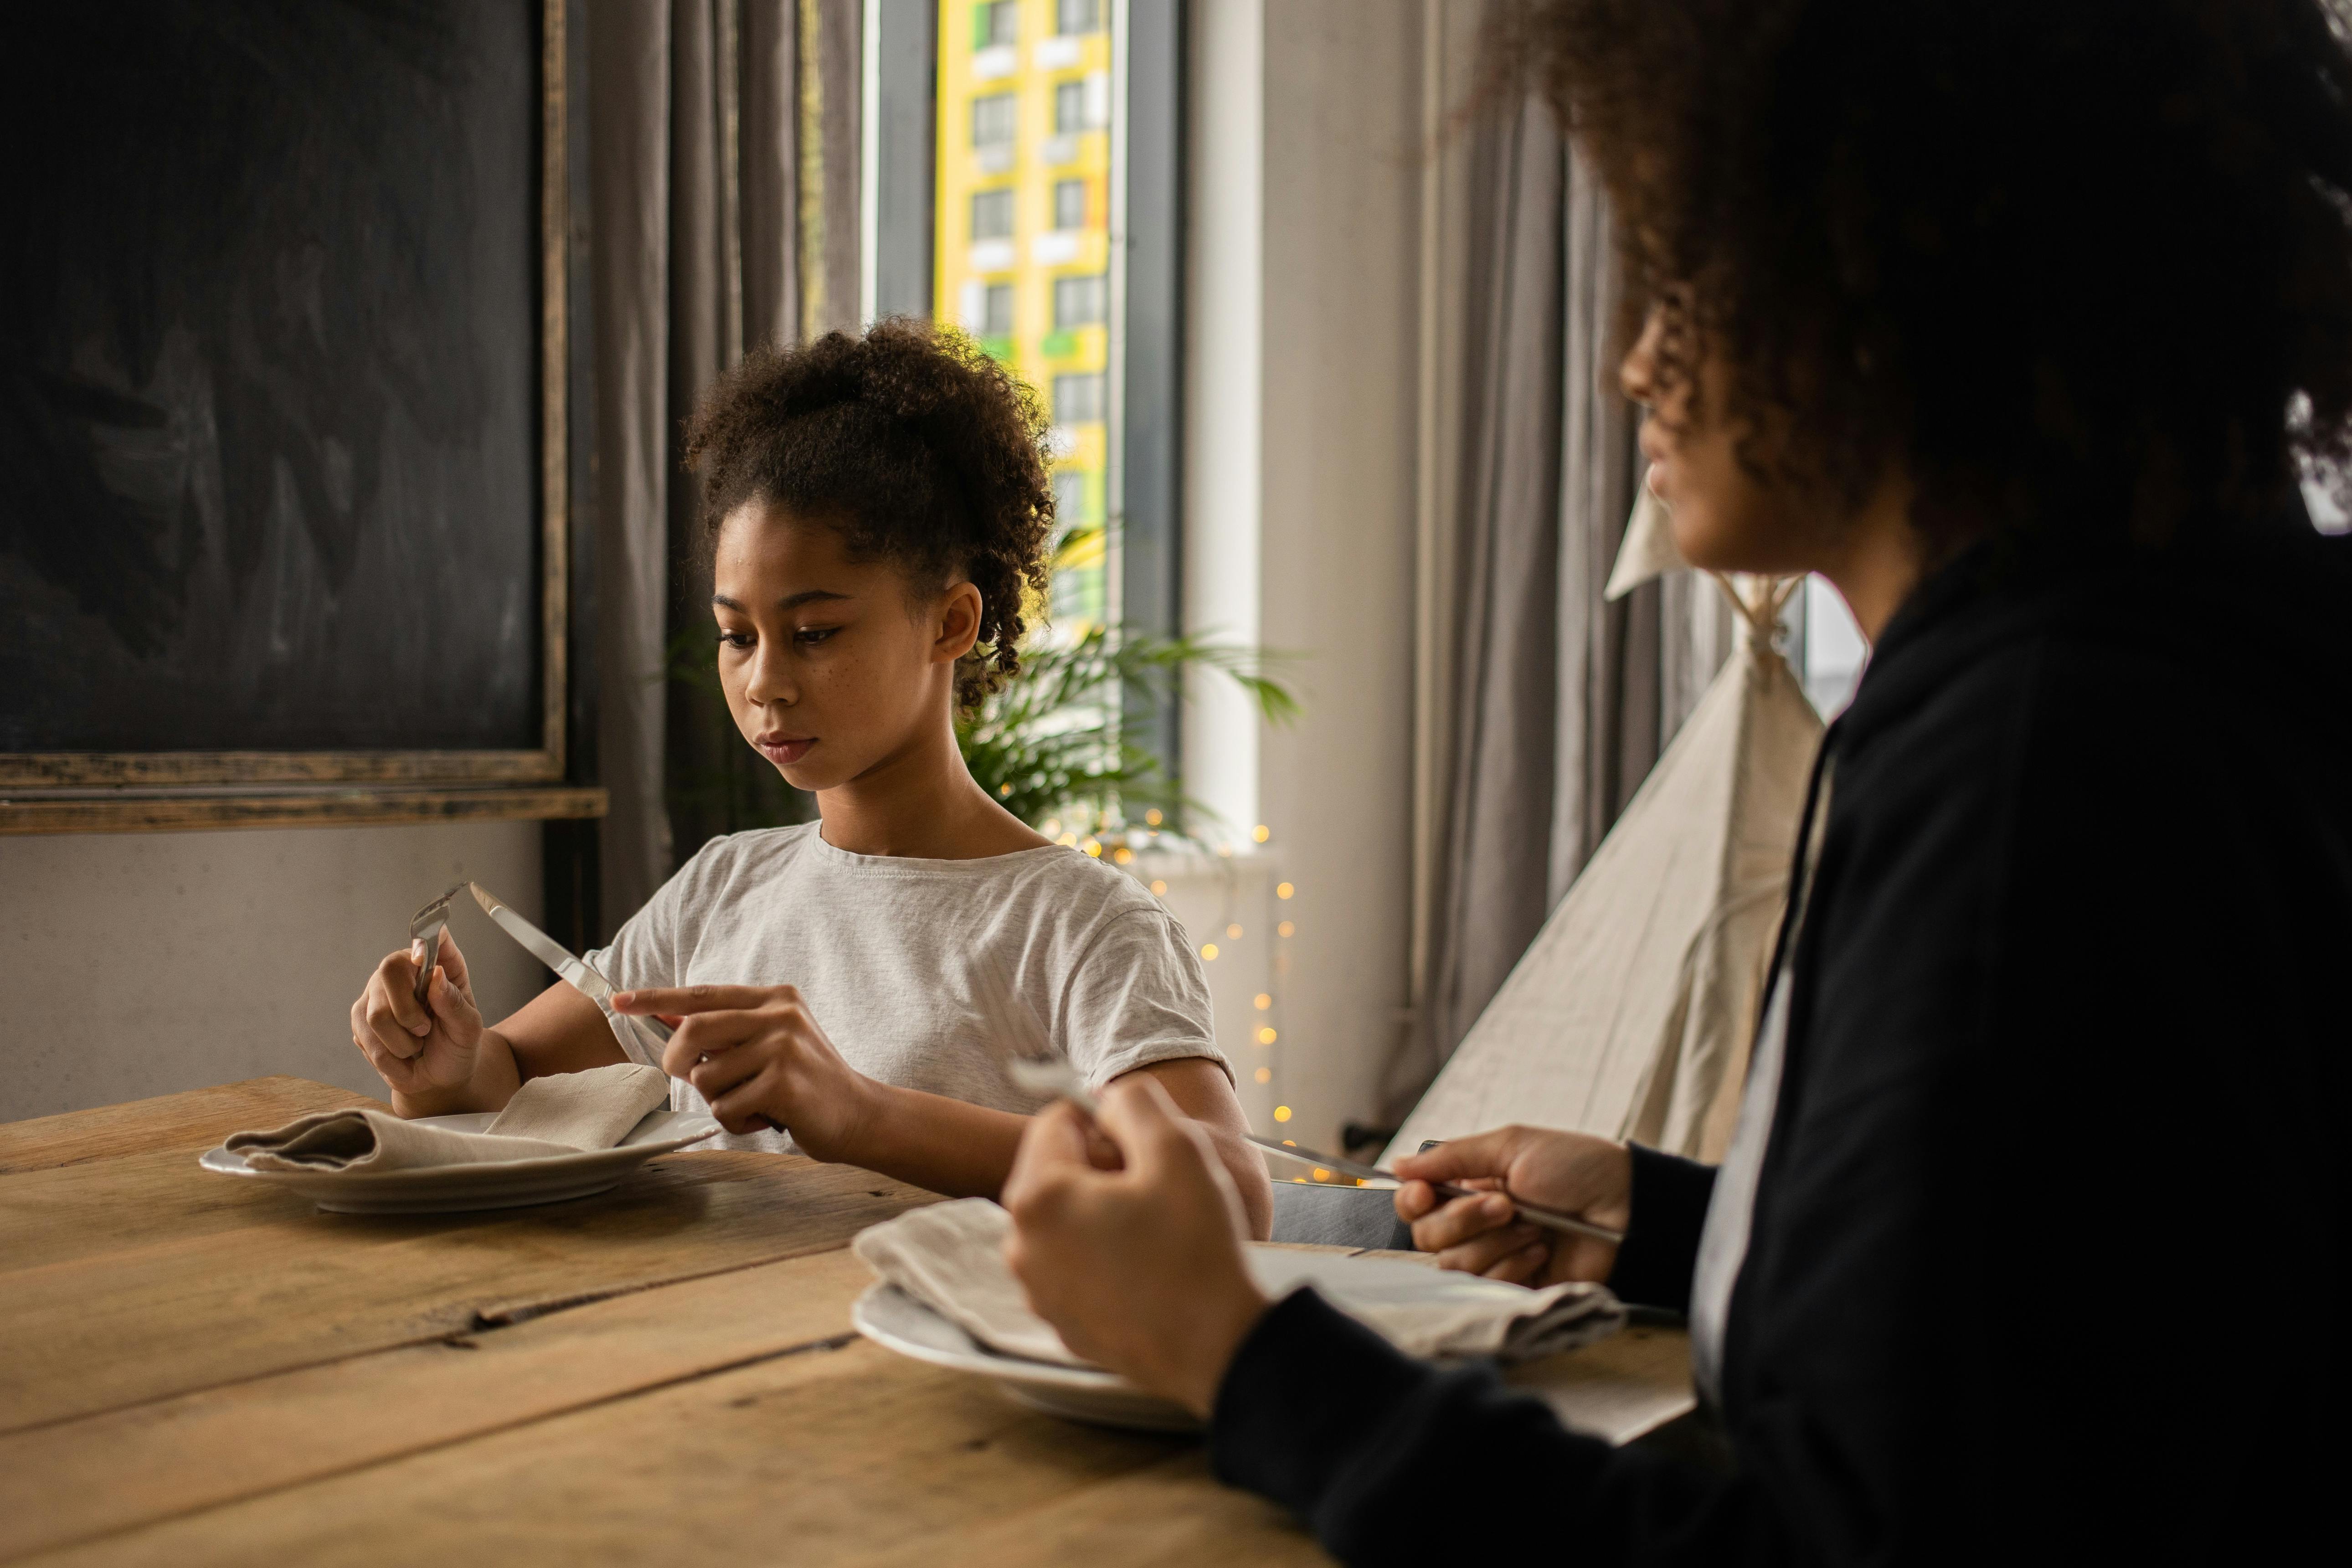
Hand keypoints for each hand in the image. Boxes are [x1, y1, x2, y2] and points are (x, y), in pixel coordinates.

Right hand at [350, 929, 485, 1096]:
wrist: (438, 1076)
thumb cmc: (456, 1045)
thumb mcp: (468, 1028)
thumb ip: (454, 1002)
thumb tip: (435, 974)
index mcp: (439, 964)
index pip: (430, 937)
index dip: (424, 940)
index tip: (422, 955)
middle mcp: (403, 970)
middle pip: (388, 973)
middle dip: (408, 1014)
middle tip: (425, 1030)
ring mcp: (376, 992)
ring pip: (375, 1015)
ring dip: (401, 1043)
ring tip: (416, 1045)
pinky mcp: (359, 1017)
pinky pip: (366, 1039)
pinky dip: (389, 1058)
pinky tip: (401, 1055)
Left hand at [612, 984, 873, 1150]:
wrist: (859, 1114)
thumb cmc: (806, 1082)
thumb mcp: (771, 1042)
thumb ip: (727, 1030)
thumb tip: (669, 1019)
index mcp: (774, 998)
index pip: (702, 994)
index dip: (656, 998)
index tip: (619, 1001)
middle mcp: (779, 1015)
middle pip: (694, 1030)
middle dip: (679, 1061)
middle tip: (692, 1077)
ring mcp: (783, 1047)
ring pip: (705, 1077)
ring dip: (718, 1100)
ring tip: (752, 1101)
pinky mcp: (783, 1083)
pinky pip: (725, 1108)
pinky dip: (737, 1121)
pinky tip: (767, 1116)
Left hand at [1002, 1078, 1267, 1417]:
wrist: (1218, 1348)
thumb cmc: (1196, 1249)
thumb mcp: (1178, 1149)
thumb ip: (1134, 1102)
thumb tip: (1107, 1098)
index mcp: (1039, 1197)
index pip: (1055, 1120)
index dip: (1105, 1122)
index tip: (1144, 1151)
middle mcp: (1022, 1245)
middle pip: (1053, 1171)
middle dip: (1098, 1168)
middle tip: (1153, 1192)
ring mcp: (1038, 1290)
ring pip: (1064, 1218)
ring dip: (1100, 1211)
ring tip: (1153, 1231)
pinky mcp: (1059, 1321)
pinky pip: (1073, 1264)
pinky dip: (1102, 1255)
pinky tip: (1147, 1268)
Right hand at [1392, 1125, 1630, 1286]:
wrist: (1627, 1208)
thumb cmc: (1576, 1167)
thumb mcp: (1512, 1146)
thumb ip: (1453, 1157)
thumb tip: (1399, 1165)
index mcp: (1469, 1186)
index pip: (1415, 1204)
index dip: (1412, 1202)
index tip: (1424, 1194)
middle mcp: (1475, 1223)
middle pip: (1428, 1238)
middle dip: (1465, 1220)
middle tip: (1507, 1204)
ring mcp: (1494, 1257)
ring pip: (1454, 1265)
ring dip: (1495, 1243)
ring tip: (1534, 1227)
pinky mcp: (1515, 1287)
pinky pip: (1487, 1287)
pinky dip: (1512, 1266)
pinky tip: (1542, 1250)